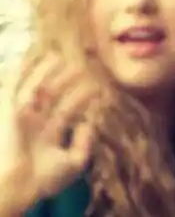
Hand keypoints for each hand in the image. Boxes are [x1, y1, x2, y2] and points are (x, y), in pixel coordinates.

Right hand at [0, 55, 97, 212]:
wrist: (17, 185)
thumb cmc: (43, 179)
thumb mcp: (73, 162)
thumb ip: (84, 142)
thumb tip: (91, 122)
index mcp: (48, 136)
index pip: (68, 111)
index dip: (82, 98)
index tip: (98, 85)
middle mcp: (36, 124)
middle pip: (54, 96)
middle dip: (67, 81)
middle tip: (83, 66)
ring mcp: (23, 117)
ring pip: (38, 88)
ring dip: (48, 72)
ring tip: (61, 57)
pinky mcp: (11, 109)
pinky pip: (15, 85)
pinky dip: (23, 69)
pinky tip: (33, 54)